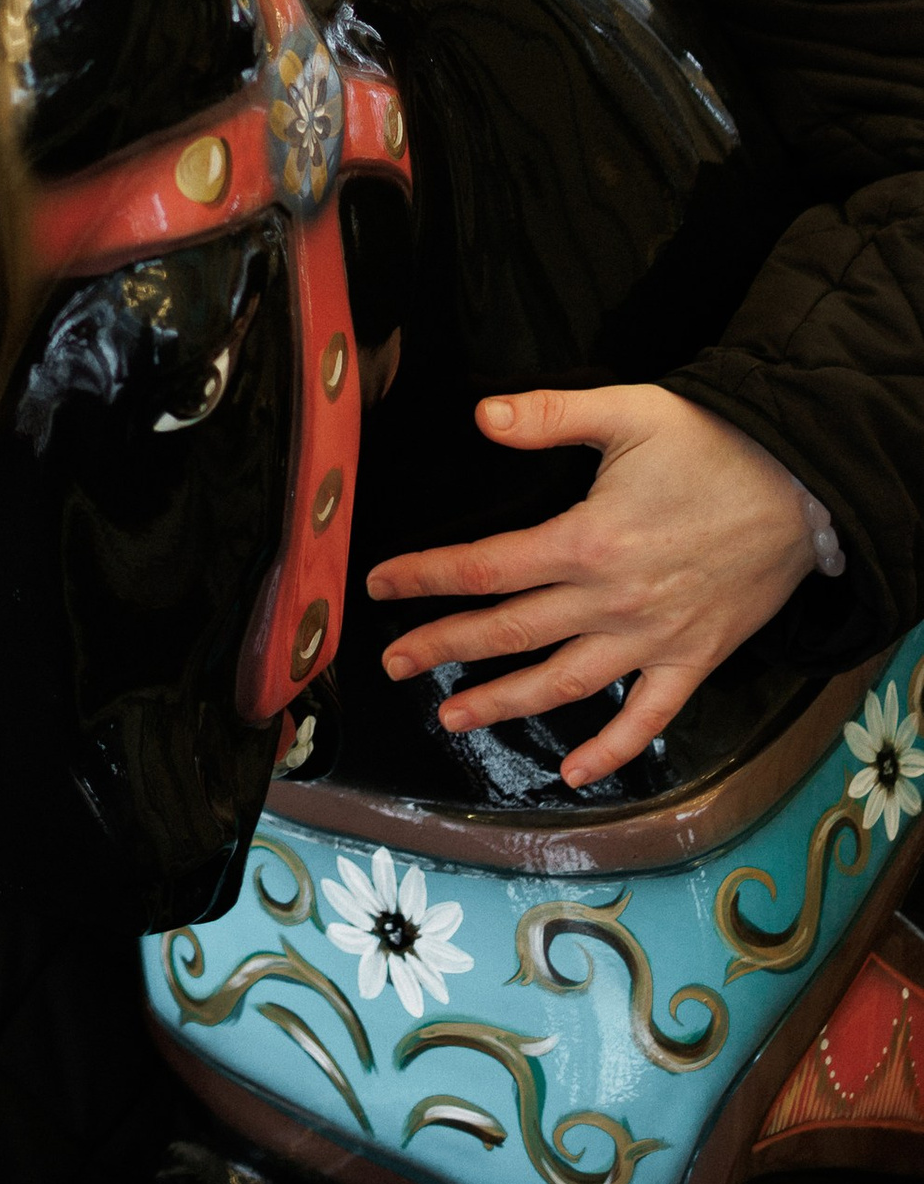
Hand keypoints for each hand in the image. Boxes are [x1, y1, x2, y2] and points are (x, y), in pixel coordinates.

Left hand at [365, 384, 818, 789]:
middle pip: (510, 631)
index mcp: (587, 540)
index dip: (427, 577)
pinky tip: (572, 773)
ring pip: (565, 683)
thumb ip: (549, 415)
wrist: (803, 488)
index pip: (487, 567)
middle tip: (394, 664)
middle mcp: (613, 600)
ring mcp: (654, 637)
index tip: (381, 585)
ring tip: (453, 718)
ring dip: (504, 703)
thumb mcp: (629, 410)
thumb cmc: (714, 445)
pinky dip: (611, 750)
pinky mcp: (694, 658)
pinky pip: (647, 717)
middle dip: (444, 648)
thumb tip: (481, 416)